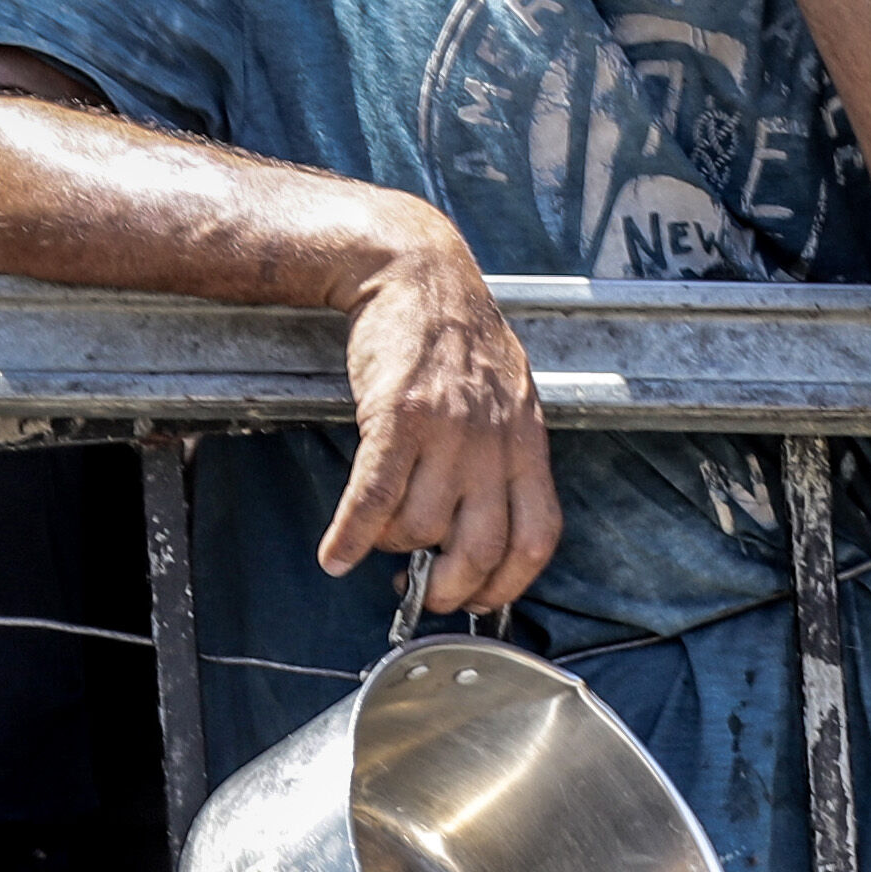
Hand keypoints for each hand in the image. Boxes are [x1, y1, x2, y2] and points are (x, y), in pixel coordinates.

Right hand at [320, 212, 555, 615]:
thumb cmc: (460, 336)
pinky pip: (375, 497)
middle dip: (447, 589)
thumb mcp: (508, 398)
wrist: (420, 272)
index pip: (536, 538)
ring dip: (391, 546)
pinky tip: (334, 555)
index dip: (508, 585)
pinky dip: (351, 536)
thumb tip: (484, 521)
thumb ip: (505, 457)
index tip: (480, 600)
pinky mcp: (398, 418)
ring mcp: (447, 431)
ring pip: (420, 527)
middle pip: (479, 549)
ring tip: (379, 533)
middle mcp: (493, 443)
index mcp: (526, 443)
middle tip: (423, 593)